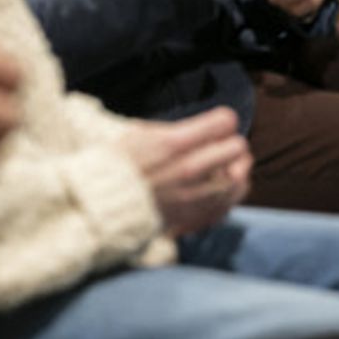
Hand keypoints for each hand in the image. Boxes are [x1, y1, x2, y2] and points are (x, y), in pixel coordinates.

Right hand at [120, 107, 250, 236]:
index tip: (217, 124)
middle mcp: (188, 169)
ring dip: (238, 170)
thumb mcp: (140, 132)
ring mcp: (192, 197)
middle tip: (225, 145)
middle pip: (237, 148)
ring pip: (239, 180)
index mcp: (174, 144)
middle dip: (232, 143)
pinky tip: (224, 188)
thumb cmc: (117, 165)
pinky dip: (230, 196)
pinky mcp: (191, 218)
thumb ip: (176, 129)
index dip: (222, 120)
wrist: (98, 204)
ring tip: (231, 166)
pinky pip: (227, 206)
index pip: (224, 121)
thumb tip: (204, 126)